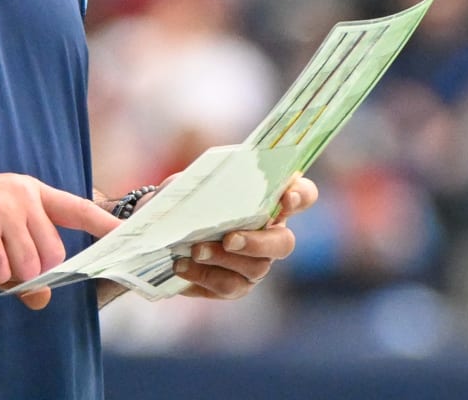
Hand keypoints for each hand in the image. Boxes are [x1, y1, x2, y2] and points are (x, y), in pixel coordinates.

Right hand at [0, 173, 120, 309]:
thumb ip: (21, 256)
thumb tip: (40, 297)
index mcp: (28, 191)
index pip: (76, 207)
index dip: (103, 223)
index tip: (126, 234)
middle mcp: (22, 196)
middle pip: (52, 254)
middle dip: (28, 276)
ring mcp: (4, 208)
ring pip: (28, 267)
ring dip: (1, 280)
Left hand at [168, 175, 317, 299]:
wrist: (164, 230)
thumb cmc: (187, 198)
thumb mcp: (194, 182)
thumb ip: (207, 181)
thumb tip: (206, 188)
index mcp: (270, 201)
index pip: (303, 195)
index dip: (301, 196)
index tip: (286, 197)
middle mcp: (271, 235)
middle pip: (284, 244)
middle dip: (257, 242)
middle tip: (229, 239)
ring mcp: (256, 264)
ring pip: (255, 268)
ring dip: (222, 259)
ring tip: (195, 251)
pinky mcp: (236, 285)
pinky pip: (228, 286)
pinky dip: (202, 275)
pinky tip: (182, 266)